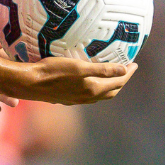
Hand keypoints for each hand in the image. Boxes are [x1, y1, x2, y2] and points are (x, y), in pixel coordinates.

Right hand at [21, 58, 136, 104]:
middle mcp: (86, 98)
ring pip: (99, 95)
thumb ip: (103, 70)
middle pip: (111, 92)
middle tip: (126, 69)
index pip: (118, 83)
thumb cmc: (53, 71)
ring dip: (109, 86)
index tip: (135, 64)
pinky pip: (88, 95)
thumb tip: (124, 70)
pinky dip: (96, 88)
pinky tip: (89, 81)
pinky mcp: (66, 98)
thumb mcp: (79, 67)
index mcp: (92, 90)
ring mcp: (76, 99)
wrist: (29, 83)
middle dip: (121, 81)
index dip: (128, 74)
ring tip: (111, 75)